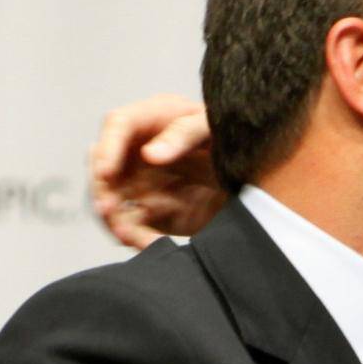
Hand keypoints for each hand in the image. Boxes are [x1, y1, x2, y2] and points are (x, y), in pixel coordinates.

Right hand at [90, 94, 224, 248]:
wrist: (259, 175)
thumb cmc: (235, 138)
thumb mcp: (214, 127)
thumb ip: (183, 134)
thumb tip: (149, 155)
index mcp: (154, 118)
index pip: (119, 126)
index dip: (108, 148)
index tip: (106, 173)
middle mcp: (141, 148)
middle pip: (107, 167)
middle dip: (103, 190)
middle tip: (109, 211)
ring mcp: (144, 180)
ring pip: (115, 200)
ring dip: (115, 219)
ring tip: (129, 236)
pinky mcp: (154, 210)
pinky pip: (135, 225)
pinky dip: (137, 237)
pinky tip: (150, 245)